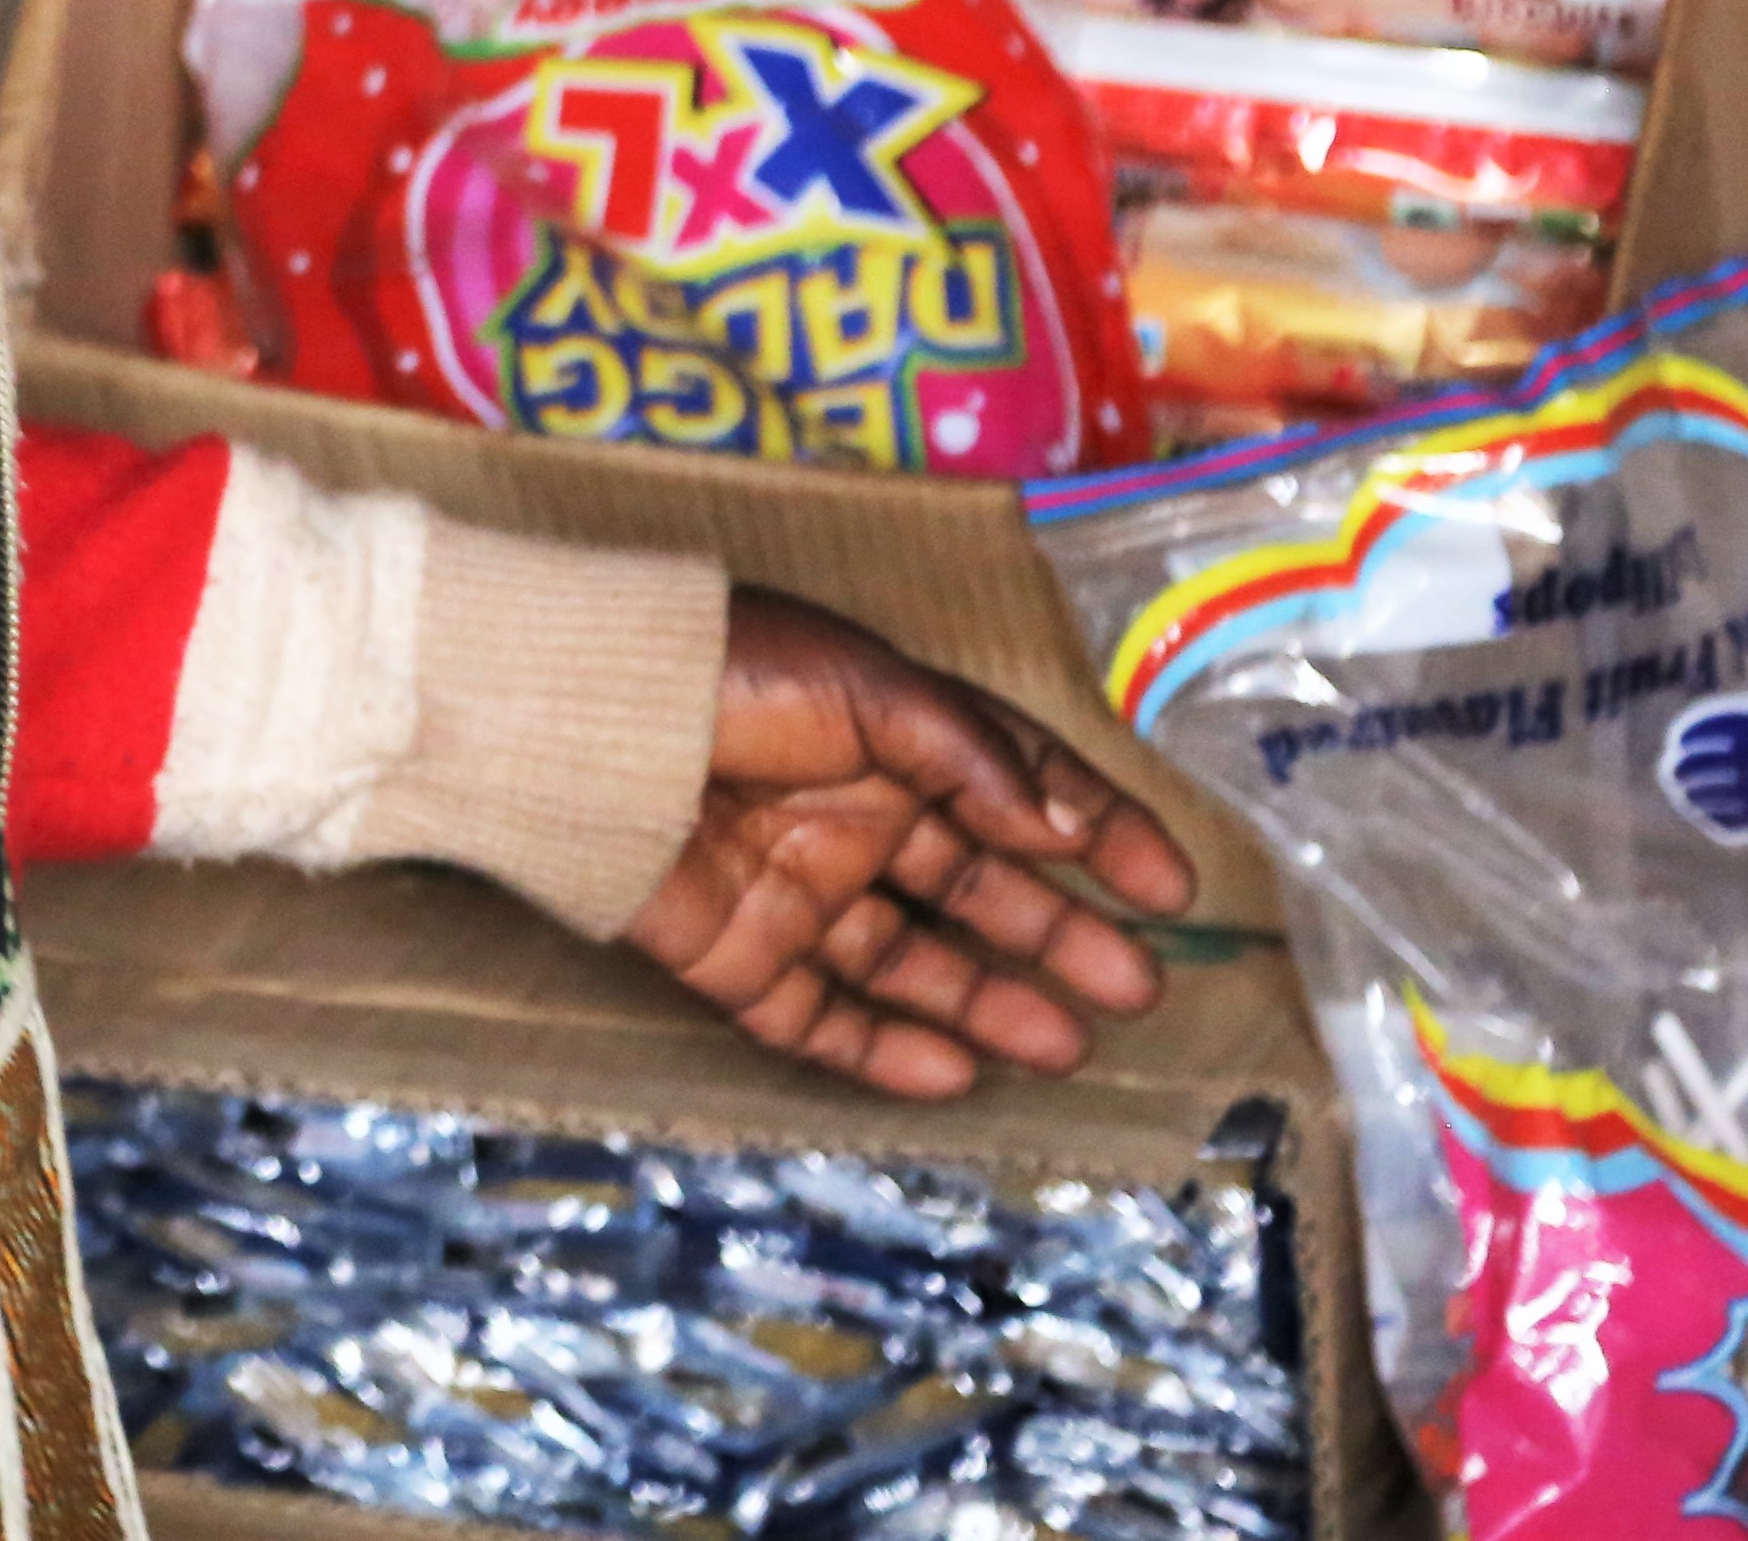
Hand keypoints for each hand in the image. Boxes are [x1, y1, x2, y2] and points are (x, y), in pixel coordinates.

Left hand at [621, 585, 1201, 1100]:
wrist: (580, 722)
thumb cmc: (725, 672)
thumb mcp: (867, 686)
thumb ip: (969, 755)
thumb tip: (1059, 824)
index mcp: (890, 739)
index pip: (1016, 790)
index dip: (1096, 833)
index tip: (1166, 889)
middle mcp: (853, 818)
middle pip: (976, 890)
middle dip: (1058, 938)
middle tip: (1135, 989)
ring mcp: (796, 891)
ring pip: (911, 966)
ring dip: (989, 1005)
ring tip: (1068, 1046)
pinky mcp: (736, 956)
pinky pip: (819, 1020)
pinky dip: (883, 1053)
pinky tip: (952, 1075)